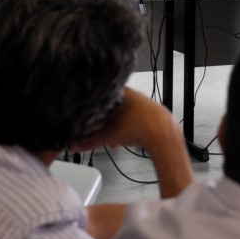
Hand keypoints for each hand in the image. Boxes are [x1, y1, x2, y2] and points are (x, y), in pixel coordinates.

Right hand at [72, 87, 192, 198]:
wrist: (164, 134)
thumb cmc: (140, 126)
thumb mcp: (109, 135)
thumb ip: (89, 141)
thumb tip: (75, 146)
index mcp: (120, 93)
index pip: (99, 100)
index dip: (92, 113)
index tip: (88, 123)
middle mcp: (132, 94)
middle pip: (111, 110)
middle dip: (105, 125)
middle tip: (103, 136)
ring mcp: (142, 102)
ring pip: (123, 115)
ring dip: (116, 129)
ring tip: (115, 142)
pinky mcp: (151, 112)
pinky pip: (134, 119)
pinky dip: (127, 129)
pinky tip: (126, 139)